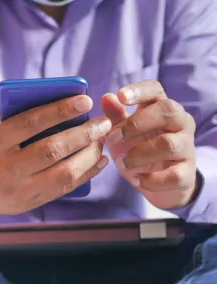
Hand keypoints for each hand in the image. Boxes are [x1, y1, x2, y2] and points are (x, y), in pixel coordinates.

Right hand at [0, 85, 111, 215]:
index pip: (29, 124)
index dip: (60, 111)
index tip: (85, 100)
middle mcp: (2, 170)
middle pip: (51, 149)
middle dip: (83, 134)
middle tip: (103, 122)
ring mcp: (17, 190)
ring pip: (62, 173)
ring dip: (89, 155)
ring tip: (102, 139)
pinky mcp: (28, 204)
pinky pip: (63, 189)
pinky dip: (86, 175)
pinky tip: (99, 161)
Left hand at [101, 80, 199, 209]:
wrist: (159, 183)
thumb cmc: (139, 150)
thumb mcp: (123, 134)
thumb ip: (115, 117)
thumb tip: (106, 97)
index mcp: (162, 109)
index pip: (156, 90)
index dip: (139, 91)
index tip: (121, 95)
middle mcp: (180, 124)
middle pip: (168, 111)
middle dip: (136, 123)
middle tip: (113, 138)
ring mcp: (186, 148)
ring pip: (169, 144)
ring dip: (139, 154)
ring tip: (122, 163)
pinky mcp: (186, 173)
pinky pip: (173, 175)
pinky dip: (151, 179)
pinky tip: (137, 179)